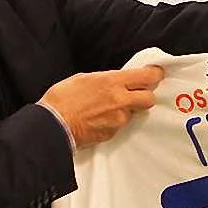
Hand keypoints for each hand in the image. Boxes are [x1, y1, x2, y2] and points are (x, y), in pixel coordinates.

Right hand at [40, 66, 163, 147]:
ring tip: (108, 108)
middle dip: (145, 95)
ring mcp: (118, 119)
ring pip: (134, 113)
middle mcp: (120, 100)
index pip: (147, 77)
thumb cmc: (63, 98)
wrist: (53, 124)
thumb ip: (107, 79)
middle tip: (136, 93)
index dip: (155, 75)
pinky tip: (100, 118)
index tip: (155, 74)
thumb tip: (117, 80)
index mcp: (113, 82)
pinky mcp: (113, 133)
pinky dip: (115, 121)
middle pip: (149, 98)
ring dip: (127, 110)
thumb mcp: (85, 78)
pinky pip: (121, 125)